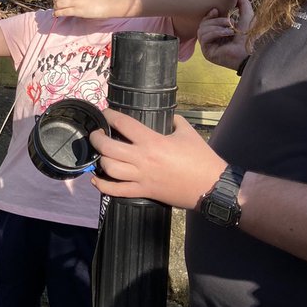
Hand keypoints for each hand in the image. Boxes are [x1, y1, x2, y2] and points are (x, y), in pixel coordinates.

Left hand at [52, 0, 118, 18]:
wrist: (109, 3)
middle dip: (55, 0)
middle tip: (57, 4)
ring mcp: (76, 2)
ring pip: (58, 3)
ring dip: (56, 7)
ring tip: (58, 10)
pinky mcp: (78, 11)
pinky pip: (63, 12)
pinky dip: (57, 14)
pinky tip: (57, 15)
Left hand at [89, 109, 224, 208]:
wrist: (211, 186)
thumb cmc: (201, 158)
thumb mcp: (187, 132)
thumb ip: (174, 121)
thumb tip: (166, 116)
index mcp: (153, 141)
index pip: (124, 124)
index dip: (110, 116)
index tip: (105, 113)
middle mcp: (143, 159)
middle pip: (109, 148)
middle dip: (97, 139)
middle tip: (96, 134)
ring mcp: (141, 177)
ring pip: (109, 169)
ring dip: (100, 160)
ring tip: (100, 154)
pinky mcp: (144, 192)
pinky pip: (117, 191)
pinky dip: (103, 186)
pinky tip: (96, 180)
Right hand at [197, 0, 252, 70]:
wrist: (251, 51)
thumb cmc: (250, 36)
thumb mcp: (247, 17)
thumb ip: (244, 5)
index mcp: (218, 32)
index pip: (205, 21)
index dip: (208, 15)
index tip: (216, 10)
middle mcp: (211, 40)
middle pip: (202, 24)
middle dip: (215, 20)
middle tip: (229, 22)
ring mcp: (208, 47)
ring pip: (201, 30)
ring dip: (216, 26)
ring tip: (230, 29)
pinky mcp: (207, 53)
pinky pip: (203, 38)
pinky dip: (215, 33)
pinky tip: (226, 34)